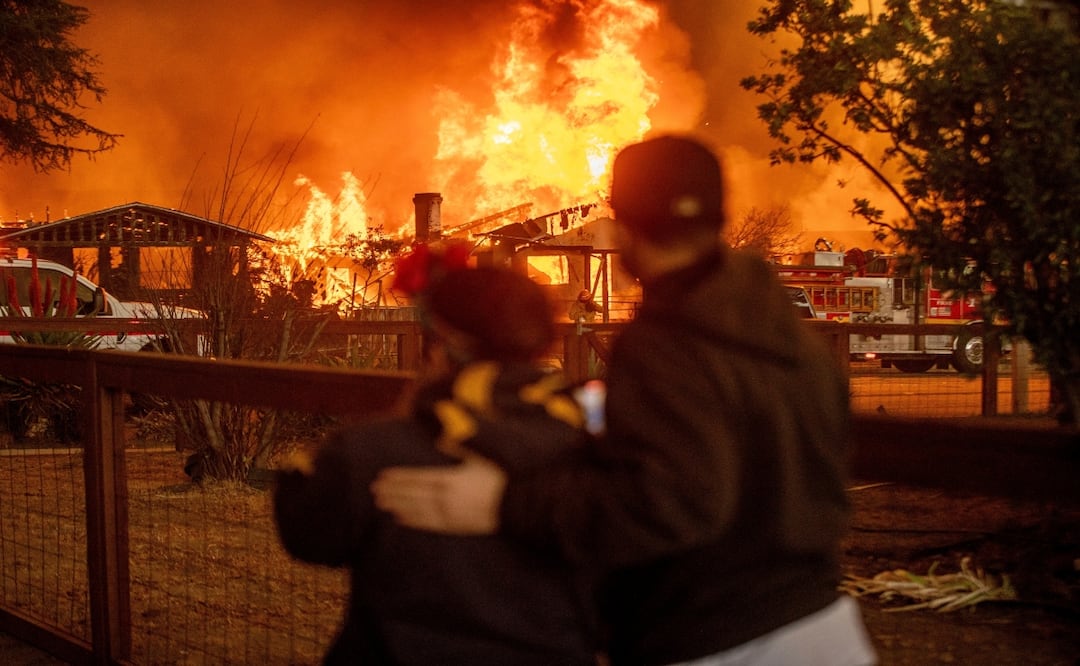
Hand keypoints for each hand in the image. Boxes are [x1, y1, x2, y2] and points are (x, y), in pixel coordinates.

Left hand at [371, 455, 506, 534]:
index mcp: (450, 479)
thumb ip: (459, 448)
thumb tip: (441, 438)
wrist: (518, 504)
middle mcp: (446, 498)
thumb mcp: (481, 457)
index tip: (382, 477)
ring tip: (382, 504)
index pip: (417, 479)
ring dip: (398, 506)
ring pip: (417, 510)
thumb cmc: (502, 476)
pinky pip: (430, 524)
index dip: (399, 478)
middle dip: (393, 492)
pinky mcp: (457, 526)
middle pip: (413, 495)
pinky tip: (402, 520)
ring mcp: (450, 514)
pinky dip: (414, 521)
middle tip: (375, 490)